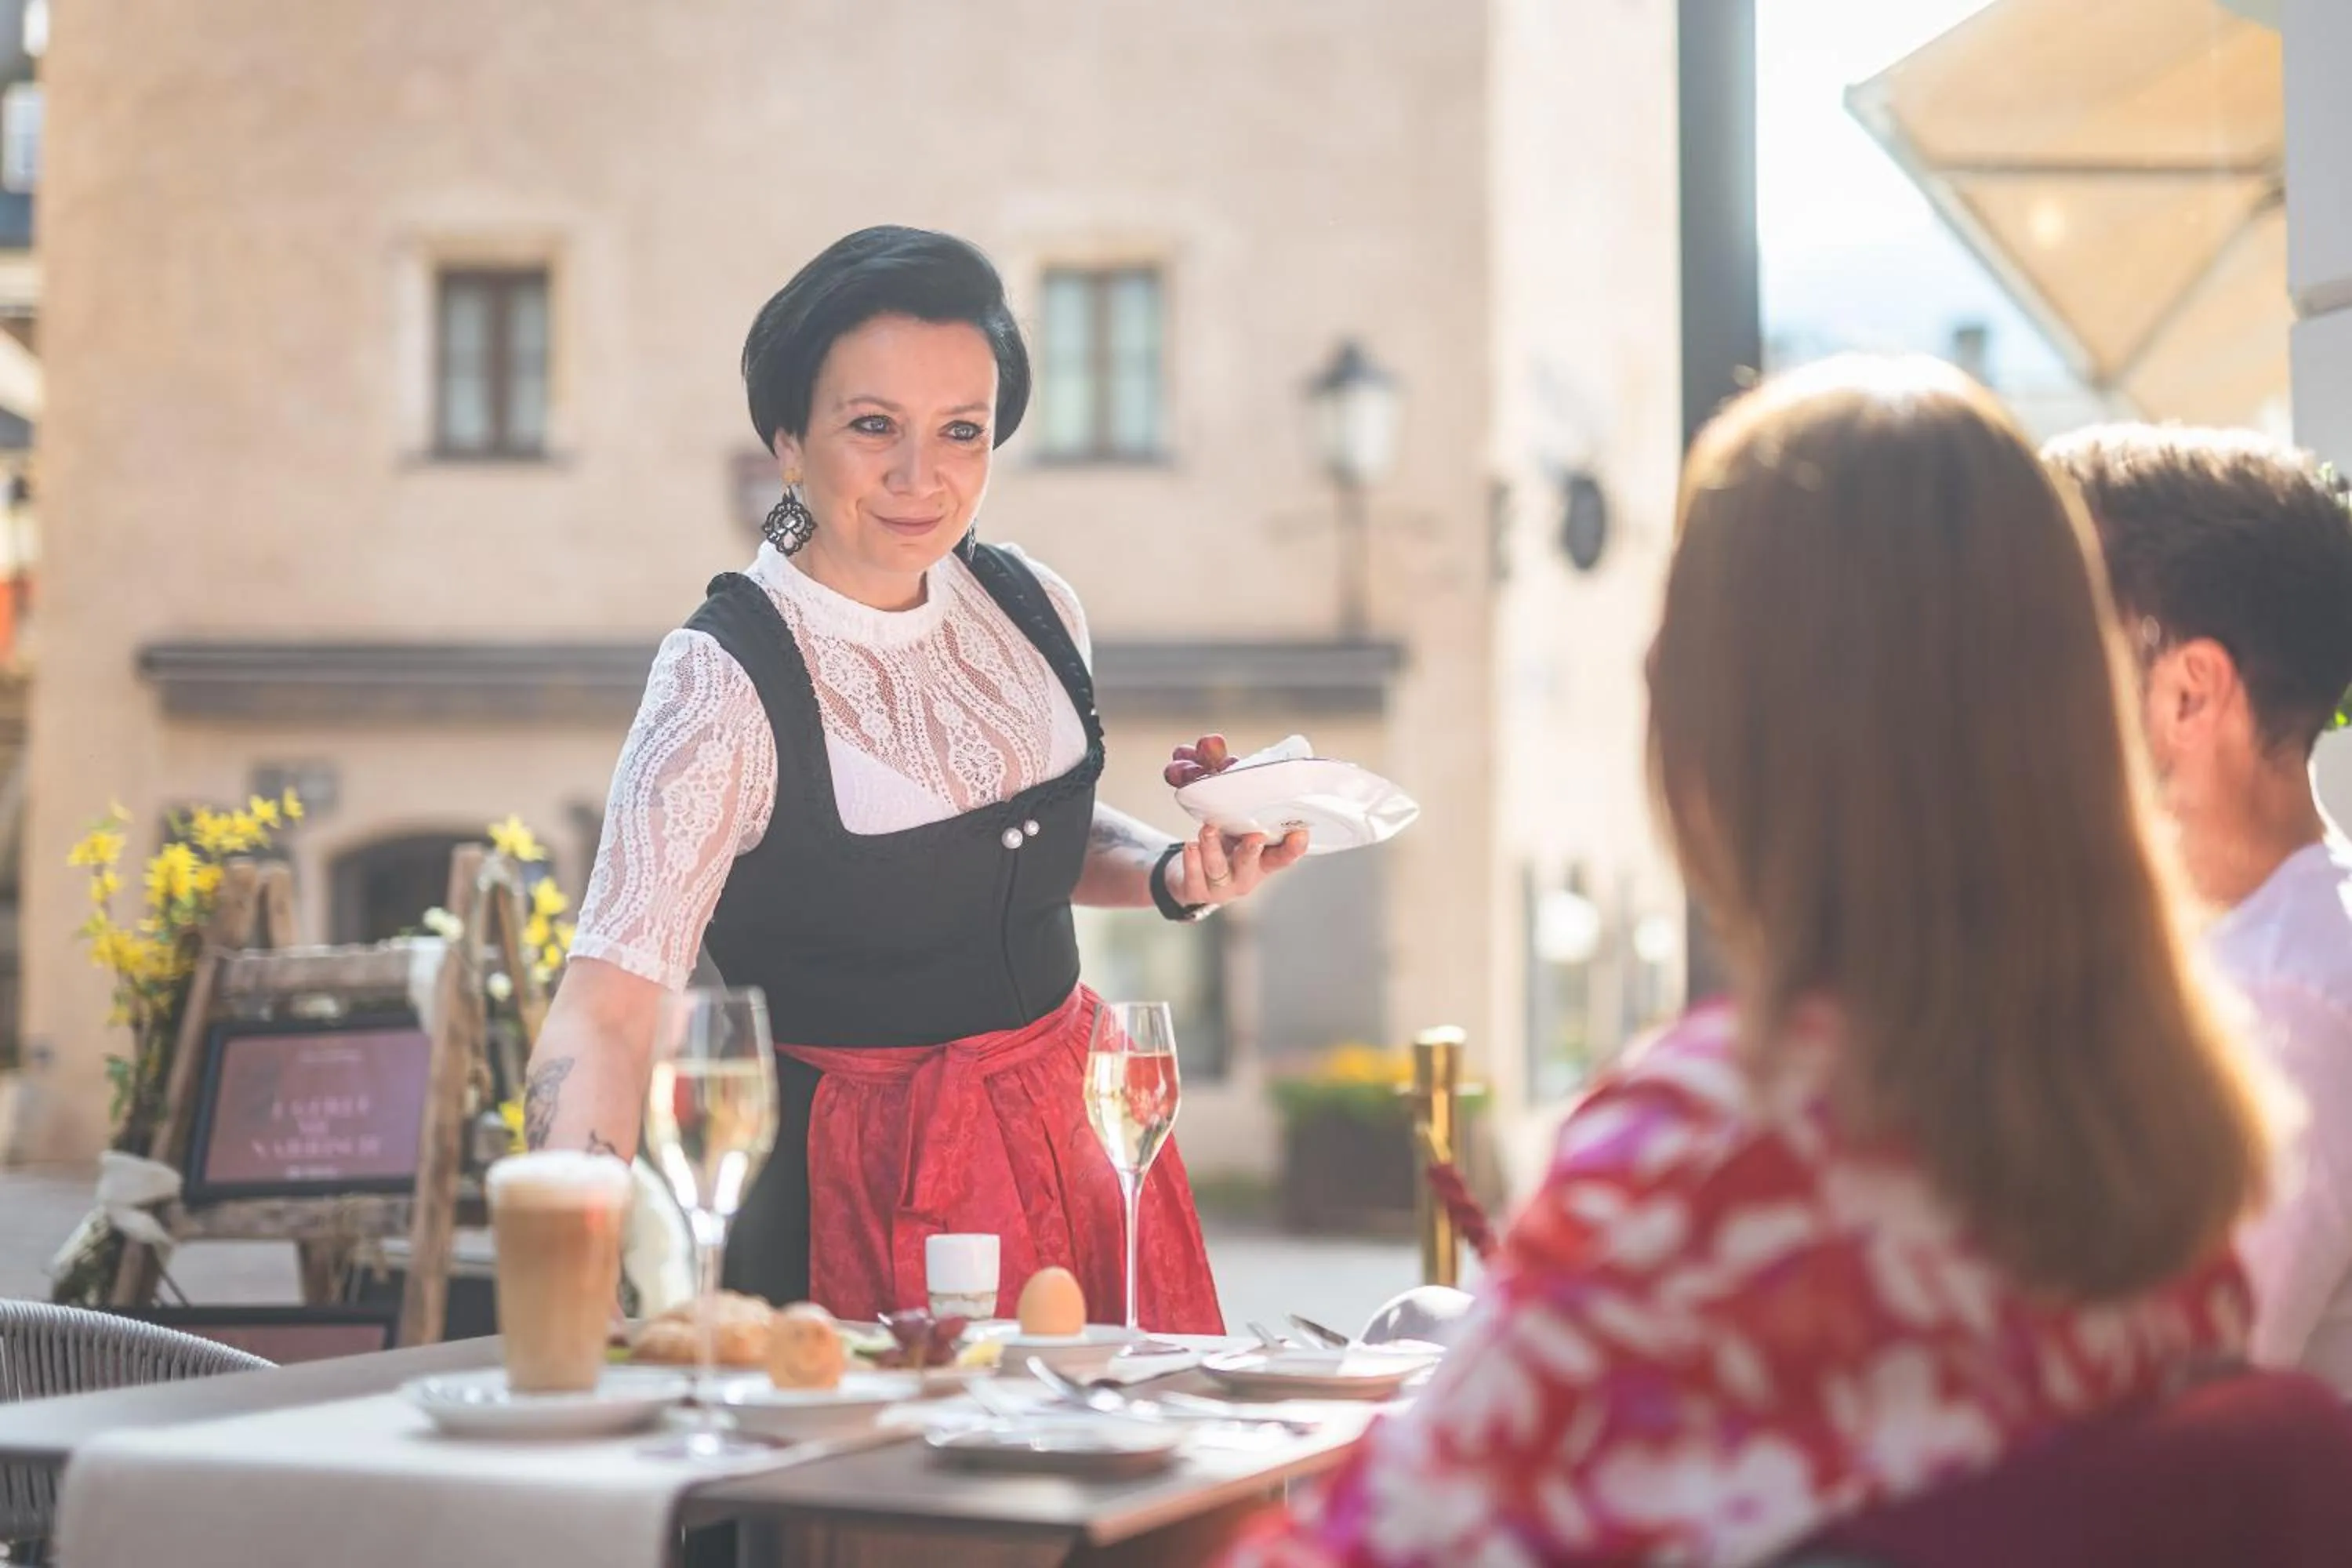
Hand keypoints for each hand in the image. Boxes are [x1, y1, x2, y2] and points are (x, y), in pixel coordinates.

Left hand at [1160, 734, 1308, 903]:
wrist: (1190, 876)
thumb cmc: (1221, 841)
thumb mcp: (1231, 818)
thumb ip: (1226, 782)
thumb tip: (1211, 741)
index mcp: (1263, 858)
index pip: (1283, 855)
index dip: (1293, 847)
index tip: (1300, 833)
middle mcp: (1247, 876)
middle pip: (1253, 864)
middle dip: (1253, 850)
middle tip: (1254, 835)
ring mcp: (1222, 887)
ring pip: (1219, 869)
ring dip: (1214, 849)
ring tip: (1206, 830)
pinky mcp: (1196, 891)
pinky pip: (1195, 877)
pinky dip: (1192, 861)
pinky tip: (1189, 846)